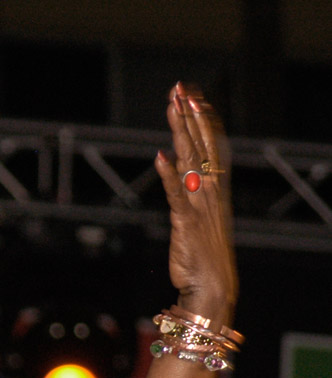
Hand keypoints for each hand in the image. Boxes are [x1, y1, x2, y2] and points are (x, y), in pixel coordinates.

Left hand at [154, 83, 237, 323]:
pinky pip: (177, 195)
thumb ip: (185, 189)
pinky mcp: (186, 222)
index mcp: (215, 190)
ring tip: (173, 106)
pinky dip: (169, 176)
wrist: (212, 288)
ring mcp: (200, 206)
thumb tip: (172, 162)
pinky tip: (161, 157)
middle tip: (181, 88)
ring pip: (191, 160)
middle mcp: (210, 192)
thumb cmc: (201, 257)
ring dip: (182, 132)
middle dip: (190, 115)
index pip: (211, 145)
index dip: (202, 119)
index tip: (192, 95)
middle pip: (201, 144)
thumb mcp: (196, 217)